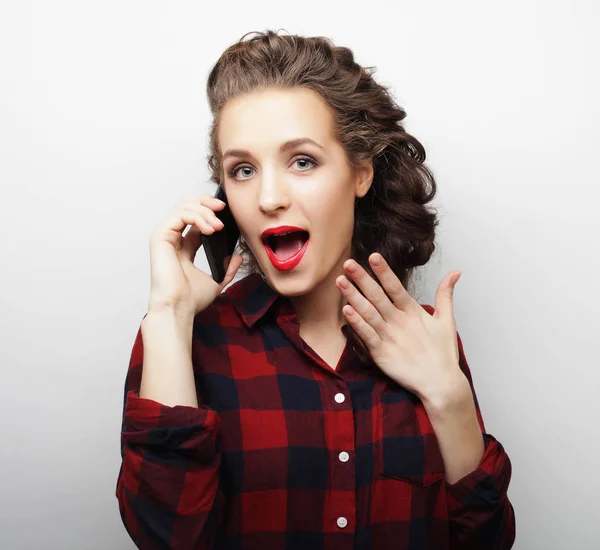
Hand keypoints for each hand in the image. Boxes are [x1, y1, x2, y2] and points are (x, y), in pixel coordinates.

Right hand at [147, 193, 242, 315]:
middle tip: (223, 207)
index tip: (227, 214)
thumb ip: (227, 268)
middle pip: (187, 206)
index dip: (211, 211)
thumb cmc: (190, 299)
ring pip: (184, 207)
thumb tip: (237, 257)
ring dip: (205, 212)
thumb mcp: (216, 280)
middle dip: (206, 203)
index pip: (195, 218)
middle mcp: (172, 239)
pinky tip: (210, 229)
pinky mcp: (160, 236)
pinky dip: (198, 217)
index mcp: (183, 247)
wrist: (179, 308)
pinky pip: (180, 215)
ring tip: (218, 226)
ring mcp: (165, 237)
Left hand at [335, 252, 465, 402]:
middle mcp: (399, 322)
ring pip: (368, 312)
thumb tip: (455, 272)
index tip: (373, 256)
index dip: (383, 271)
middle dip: (362, 278)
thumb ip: (446, 294)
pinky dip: (356, 323)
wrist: (441, 384)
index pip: (395, 287)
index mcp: (413, 312)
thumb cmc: (443, 353)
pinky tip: (346, 310)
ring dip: (353, 296)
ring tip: (340, 281)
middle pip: (377, 296)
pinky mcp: (382, 353)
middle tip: (348, 263)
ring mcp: (390, 337)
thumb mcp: (447, 320)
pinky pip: (366, 335)